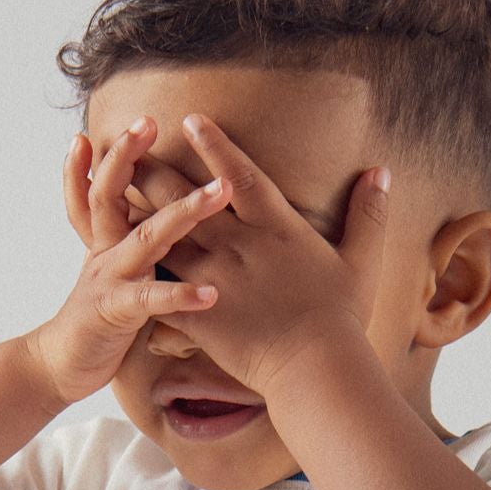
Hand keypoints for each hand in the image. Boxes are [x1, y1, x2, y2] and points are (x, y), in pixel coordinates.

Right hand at [27, 118, 232, 404]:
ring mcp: (110, 280)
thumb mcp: (114, 272)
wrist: (62, 366)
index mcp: (106, 240)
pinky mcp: (118, 313)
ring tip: (219, 191)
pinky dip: (182, 296)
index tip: (136, 119)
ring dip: (184, 212)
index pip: (103, 185)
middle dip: (128, 156)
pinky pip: (153, 300)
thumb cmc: (98, 320)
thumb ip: (133, 244)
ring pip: (146, 237)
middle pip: (111, 194)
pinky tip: (211, 293)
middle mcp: (105, 252)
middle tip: (150, 120)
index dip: (114, 154)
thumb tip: (158, 219)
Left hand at [131, 112, 390, 403]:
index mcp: (277, 228)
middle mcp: (240, 245)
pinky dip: (136, 273)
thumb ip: (368, 214)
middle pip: (189, 198)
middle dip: (157, 168)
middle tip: (129, 145)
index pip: (242, 175)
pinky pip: (160, 289)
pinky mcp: (199, 314)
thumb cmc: (342, 319)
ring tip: (109, 194)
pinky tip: (110, 261)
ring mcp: (215, 279)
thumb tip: (381, 173)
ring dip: (136, 213)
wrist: (317, 370)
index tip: (190, 119)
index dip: (215, 146)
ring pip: (166, 237)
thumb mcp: (363, 261)